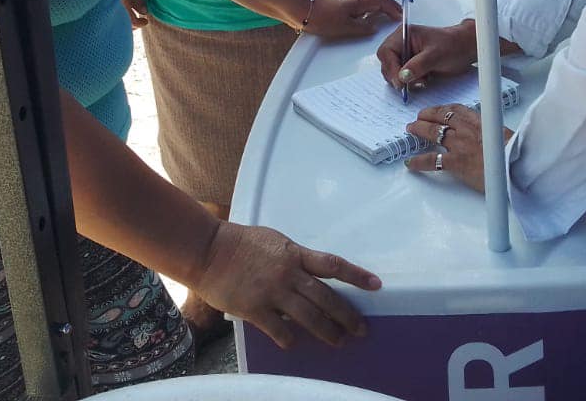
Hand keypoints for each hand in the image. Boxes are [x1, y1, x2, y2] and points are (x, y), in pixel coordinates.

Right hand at [191, 221, 379, 349]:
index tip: (376, 285)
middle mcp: (288, 273)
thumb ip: (294, 258)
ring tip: (339, 341)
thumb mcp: (274, 242)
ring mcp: (272, 292)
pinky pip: (280, 329)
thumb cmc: (240, 243)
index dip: (356, 276)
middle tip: (360, 329)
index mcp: (294, 254)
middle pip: (326, 298)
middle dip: (347, 316)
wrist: (209, 250)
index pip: (333, 265)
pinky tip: (294, 343)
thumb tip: (311, 273)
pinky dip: (291, 338)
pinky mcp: (255, 309)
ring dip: (327, 332)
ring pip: (309, 317)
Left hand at [304, 0, 401, 39]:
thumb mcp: (345, 28)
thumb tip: (372, 27)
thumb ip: (362, 28)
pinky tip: (362, 10)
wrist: (300, 8)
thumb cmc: (319, 17)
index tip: (399, 15)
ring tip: (382, 11)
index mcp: (357, 1)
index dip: (392, 9)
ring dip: (378, 2)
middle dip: (388, 4)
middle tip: (395, 12)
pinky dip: (366, 3)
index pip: (381, 2)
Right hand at [376, 20, 476, 89]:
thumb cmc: (453, 45)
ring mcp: (406, 55)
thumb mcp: (435, 55)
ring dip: (405, 80)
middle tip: (409, 83)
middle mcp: (402, 44)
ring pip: (393, 72)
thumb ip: (417, 65)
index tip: (400, 81)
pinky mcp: (411, 65)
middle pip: (387, 63)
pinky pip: (402, 76)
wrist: (466, 50)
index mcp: (405, 34)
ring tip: (422, 79)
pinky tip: (423, 79)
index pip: (386, 52)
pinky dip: (410, 82)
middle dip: (397, 75)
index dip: (391, 67)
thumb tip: (402, 76)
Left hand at [402, 105, 511, 193]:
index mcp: (481, 121)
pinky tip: (410, 162)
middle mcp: (467, 129)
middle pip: (441, 117)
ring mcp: (459, 145)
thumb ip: (492, 135)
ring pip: (433, 132)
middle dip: (427, 116)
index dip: (444, 109)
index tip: (439, 110)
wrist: (516, 169)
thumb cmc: (515, 155)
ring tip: (411, 130)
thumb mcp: (505, 137)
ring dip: (420, 130)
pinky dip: (418, 161)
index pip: (457, 109)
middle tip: (419, 118)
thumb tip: (489, 139)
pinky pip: (431, 160)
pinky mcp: (455, 162)